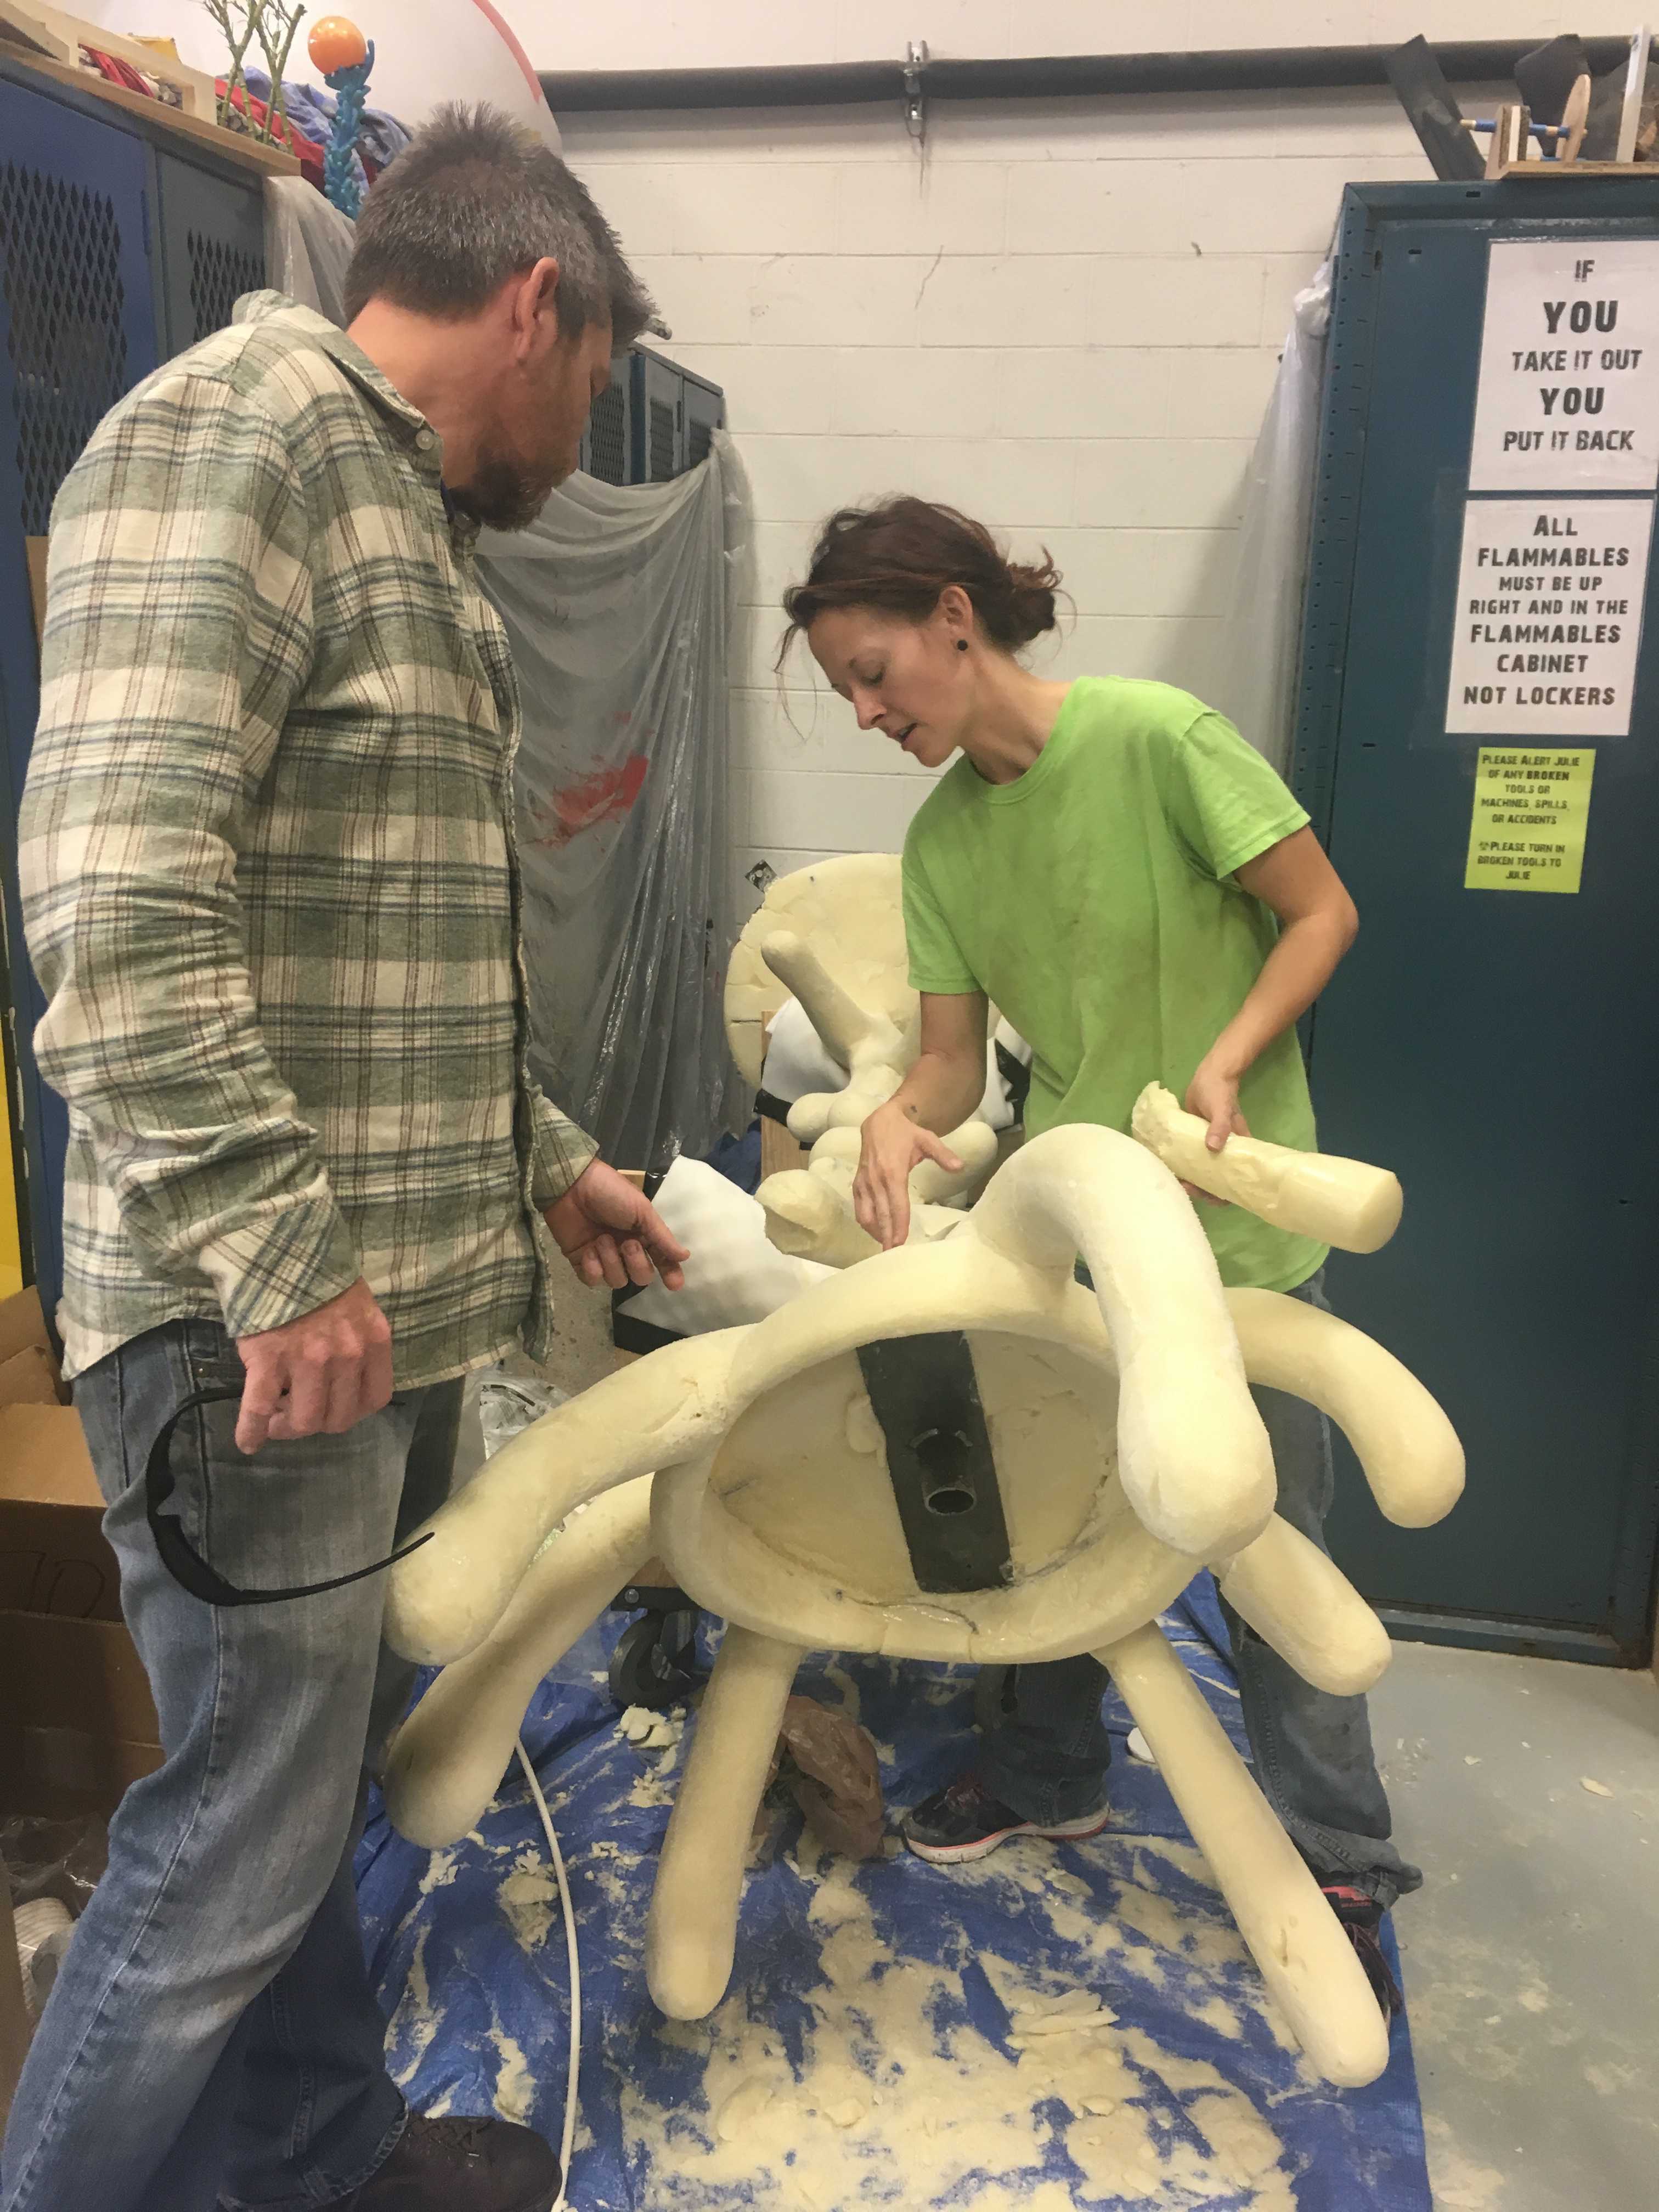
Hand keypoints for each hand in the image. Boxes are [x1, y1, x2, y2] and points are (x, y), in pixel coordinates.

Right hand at [234, 1277, 392, 1455]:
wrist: (278, 1245)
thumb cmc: (316, 1275)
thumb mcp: (356, 1305)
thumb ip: (357, 1341)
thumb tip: (343, 1378)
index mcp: (373, 1340)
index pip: (375, 1399)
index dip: (353, 1412)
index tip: (333, 1408)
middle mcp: (347, 1354)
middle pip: (339, 1417)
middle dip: (318, 1423)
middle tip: (298, 1413)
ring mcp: (308, 1359)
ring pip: (304, 1420)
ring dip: (288, 1428)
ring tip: (275, 1419)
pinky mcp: (269, 1360)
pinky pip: (259, 1409)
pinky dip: (252, 1431)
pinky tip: (247, 1442)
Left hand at [544, 1159, 689, 1291]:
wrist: (573, 1186)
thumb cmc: (610, 1193)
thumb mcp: (641, 1210)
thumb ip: (661, 1236)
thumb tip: (685, 1256)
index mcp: (643, 1235)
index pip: (661, 1260)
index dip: (669, 1273)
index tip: (674, 1285)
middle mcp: (625, 1250)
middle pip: (641, 1276)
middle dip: (636, 1263)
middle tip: (627, 1243)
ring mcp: (604, 1258)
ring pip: (617, 1281)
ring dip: (611, 1261)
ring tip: (601, 1240)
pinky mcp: (581, 1262)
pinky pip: (593, 1280)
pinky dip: (592, 1268)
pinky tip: (588, 1251)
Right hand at [853, 1102, 963, 1251]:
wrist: (878, 1121)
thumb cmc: (905, 1133)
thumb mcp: (927, 1139)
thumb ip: (943, 1154)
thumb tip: (960, 1166)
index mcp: (892, 1172)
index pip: (896, 1204)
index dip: (899, 1224)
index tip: (901, 1242)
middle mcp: (875, 1180)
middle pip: (881, 1214)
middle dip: (886, 1236)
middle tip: (892, 1254)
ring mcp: (864, 1182)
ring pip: (865, 1214)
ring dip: (875, 1231)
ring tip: (885, 1245)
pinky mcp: (857, 1183)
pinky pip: (858, 1208)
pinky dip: (866, 1222)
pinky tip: (876, 1230)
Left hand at [1182, 1062, 1250, 1204]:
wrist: (1209, 1076)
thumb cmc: (1219, 1092)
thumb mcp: (1222, 1107)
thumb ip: (1221, 1125)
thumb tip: (1214, 1147)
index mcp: (1236, 1149)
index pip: (1235, 1180)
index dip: (1224, 1193)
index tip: (1210, 1195)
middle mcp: (1224, 1152)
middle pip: (1217, 1181)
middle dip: (1203, 1190)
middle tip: (1186, 1186)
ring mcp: (1209, 1147)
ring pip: (1202, 1172)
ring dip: (1191, 1179)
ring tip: (1176, 1179)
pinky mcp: (1196, 1140)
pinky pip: (1191, 1158)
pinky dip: (1183, 1165)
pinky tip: (1170, 1168)